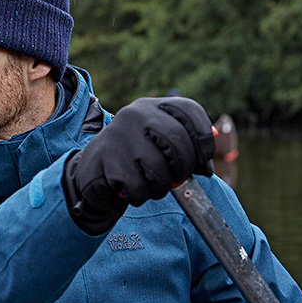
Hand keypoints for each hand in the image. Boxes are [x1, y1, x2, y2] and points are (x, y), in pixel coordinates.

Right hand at [62, 97, 215, 233]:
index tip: (203, 161)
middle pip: (177, 142)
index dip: (204, 139)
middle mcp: (135, 115)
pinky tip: (133, 190)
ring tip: (151, 185)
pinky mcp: (108, 160)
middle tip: (177, 178)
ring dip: (161, 187)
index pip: (189, 111)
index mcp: (151, 106)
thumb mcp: (156, 141)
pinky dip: (141, 196)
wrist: (91, 169)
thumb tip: (210, 157)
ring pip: (159, 169)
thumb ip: (184, 144)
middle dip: (183, 168)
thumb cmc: (133, 156)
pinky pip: (139, 187)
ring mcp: (120, 136)